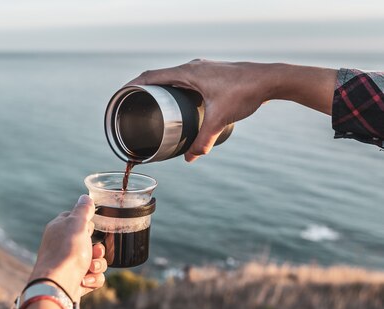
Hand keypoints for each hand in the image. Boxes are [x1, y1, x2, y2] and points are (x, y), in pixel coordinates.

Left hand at [28, 195, 106, 300]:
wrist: (57, 285)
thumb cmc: (67, 251)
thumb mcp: (76, 224)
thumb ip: (83, 210)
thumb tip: (85, 197)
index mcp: (60, 230)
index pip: (77, 222)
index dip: (87, 226)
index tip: (90, 229)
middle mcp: (63, 247)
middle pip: (91, 243)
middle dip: (98, 249)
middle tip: (94, 252)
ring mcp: (69, 266)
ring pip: (95, 262)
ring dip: (97, 265)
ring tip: (89, 268)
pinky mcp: (75, 282)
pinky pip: (94, 278)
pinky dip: (93, 279)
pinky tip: (84, 280)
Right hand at [126, 60, 336, 162]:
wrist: (270, 79)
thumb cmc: (246, 92)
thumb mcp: (220, 119)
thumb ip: (203, 140)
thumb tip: (190, 159)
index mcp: (187, 72)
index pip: (150, 76)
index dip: (132, 85)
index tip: (120, 96)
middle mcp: (191, 67)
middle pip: (158, 76)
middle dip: (142, 90)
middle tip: (132, 106)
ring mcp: (201, 69)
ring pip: (171, 77)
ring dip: (158, 89)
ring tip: (149, 107)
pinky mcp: (209, 74)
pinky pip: (183, 79)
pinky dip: (173, 89)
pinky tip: (176, 103)